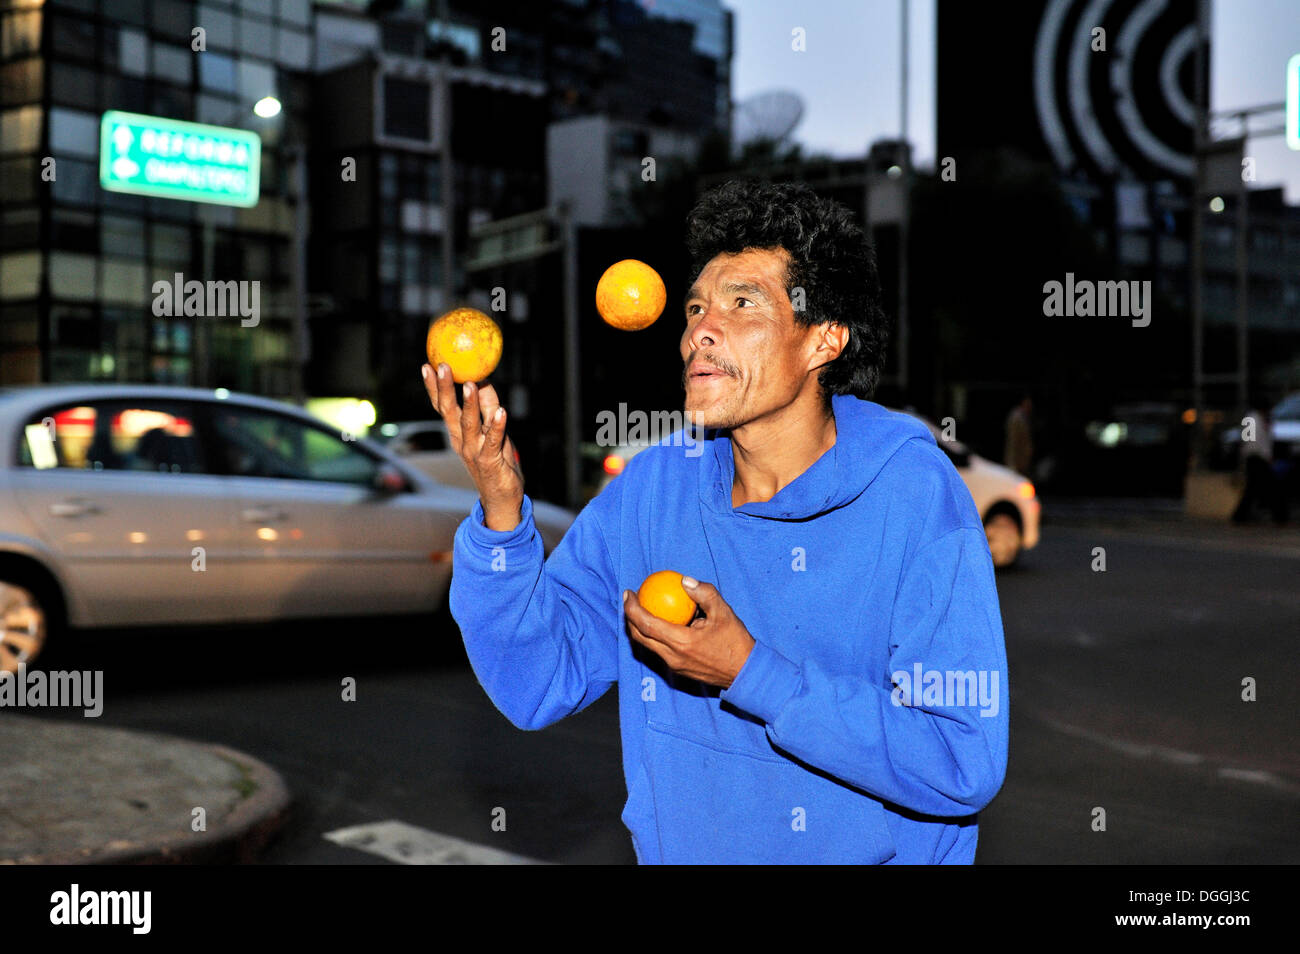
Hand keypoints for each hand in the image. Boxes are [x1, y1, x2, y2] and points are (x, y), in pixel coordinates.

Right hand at [421, 363, 523, 530]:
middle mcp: (462, 441)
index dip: (434, 387)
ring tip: (469, 383)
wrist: (501, 500)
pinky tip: (501, 411)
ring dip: (469, 403)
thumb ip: (488, 407)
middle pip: (449, 411)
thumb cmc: (497, 463)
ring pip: (469, 424)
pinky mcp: (490, 461)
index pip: (442, 406)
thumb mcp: (492, 431)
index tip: (428, 365)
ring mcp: (474, 452)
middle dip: (444, 388)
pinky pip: (494, 440)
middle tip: (442, 366)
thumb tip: (485, 381)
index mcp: (458, 433)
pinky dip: (497, 426)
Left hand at [622, 578, 754, 688]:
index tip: (628, 593)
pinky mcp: (678, 669)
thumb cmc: (735, 641)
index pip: (646, 624)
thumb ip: (704, 593)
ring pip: (646, 645)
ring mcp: (674, 665)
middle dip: (629, 617)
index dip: (632, 608)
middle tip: (632, 599)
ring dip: (639, 627)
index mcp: (681, 642)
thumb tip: (684, 580)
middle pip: (639, 637)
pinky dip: (653, 635)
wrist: (744, 672)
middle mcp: (672, 656)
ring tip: (642, 608)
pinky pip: (658, 650)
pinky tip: (660, 622)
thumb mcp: (723, 612)